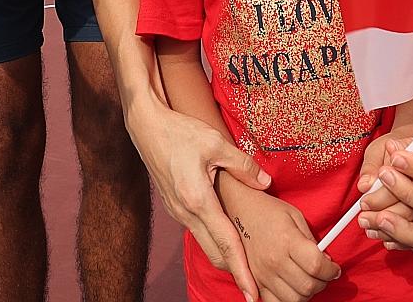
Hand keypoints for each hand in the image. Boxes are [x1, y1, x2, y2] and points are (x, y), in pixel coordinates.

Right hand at [127, 98, 270, 301]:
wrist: (146, 128)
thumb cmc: (180, 132)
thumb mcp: (216, 143)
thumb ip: (243, 166)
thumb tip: (266, 183)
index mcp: (198, 200)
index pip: (226, 243)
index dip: (242, 271)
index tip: (252, 293)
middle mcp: (186, 213)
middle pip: (216, 253)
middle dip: (237, 270)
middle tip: (258, 285)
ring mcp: (178, 212)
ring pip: (206, 244)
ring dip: (226, 256)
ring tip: (247, 265)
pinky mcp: (175, 207)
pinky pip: (198, 232)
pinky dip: (215, 241)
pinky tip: (228, 238)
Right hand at [218, 179, 338, 301]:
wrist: (238, 211)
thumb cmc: (268, 211)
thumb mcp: (294, 216)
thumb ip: (311, 240)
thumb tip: (325, 261)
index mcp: (287, 240)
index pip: (317, 266)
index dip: (331, 271)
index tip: (334, 269)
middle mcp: (274, 260)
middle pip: (308, 286)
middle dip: (322, 283)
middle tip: (324, 276)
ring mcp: (262, 274)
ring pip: (294, 300)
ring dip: (307, 295)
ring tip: (308, 281)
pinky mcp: (254, 281)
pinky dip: (287, 301)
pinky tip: (292, 288)